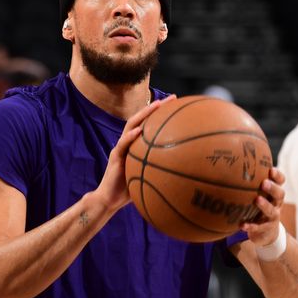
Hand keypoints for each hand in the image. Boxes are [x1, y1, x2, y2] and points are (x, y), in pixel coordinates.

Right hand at [94, 94, 176, 210]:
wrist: (110, 200)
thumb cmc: (132, 190)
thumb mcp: (150, 177)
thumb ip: (163, 171)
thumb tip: (187, 174)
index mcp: (137, 145)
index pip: (150, 124)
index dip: (162, 113)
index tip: (178, 105)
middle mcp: (129, 142)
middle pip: (142, 118)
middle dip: (156, 106)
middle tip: (172, 98)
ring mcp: (121, 148)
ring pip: (131, 125)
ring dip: (144, 114)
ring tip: (156, 105)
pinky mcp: (115, 156)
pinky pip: (122, 144)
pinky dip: (130, 137)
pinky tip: (139, 131)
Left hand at [240, 167, 285, 246]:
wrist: (267, 233)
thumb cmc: (259, 208)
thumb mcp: (258, 195)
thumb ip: (250, 183)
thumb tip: (231, 163)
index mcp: (274, 193)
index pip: (280, 182)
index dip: (278, 176)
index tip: (271, 170)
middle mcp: (276, 204)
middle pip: (280, 194)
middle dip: (272, 188)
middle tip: (264, 183)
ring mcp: (272, 217)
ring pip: (271, 211)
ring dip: (265, 205)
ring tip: (257, 200)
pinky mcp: (266, 229)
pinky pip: (259, 227)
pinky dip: (251, 226)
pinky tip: (242, 224)